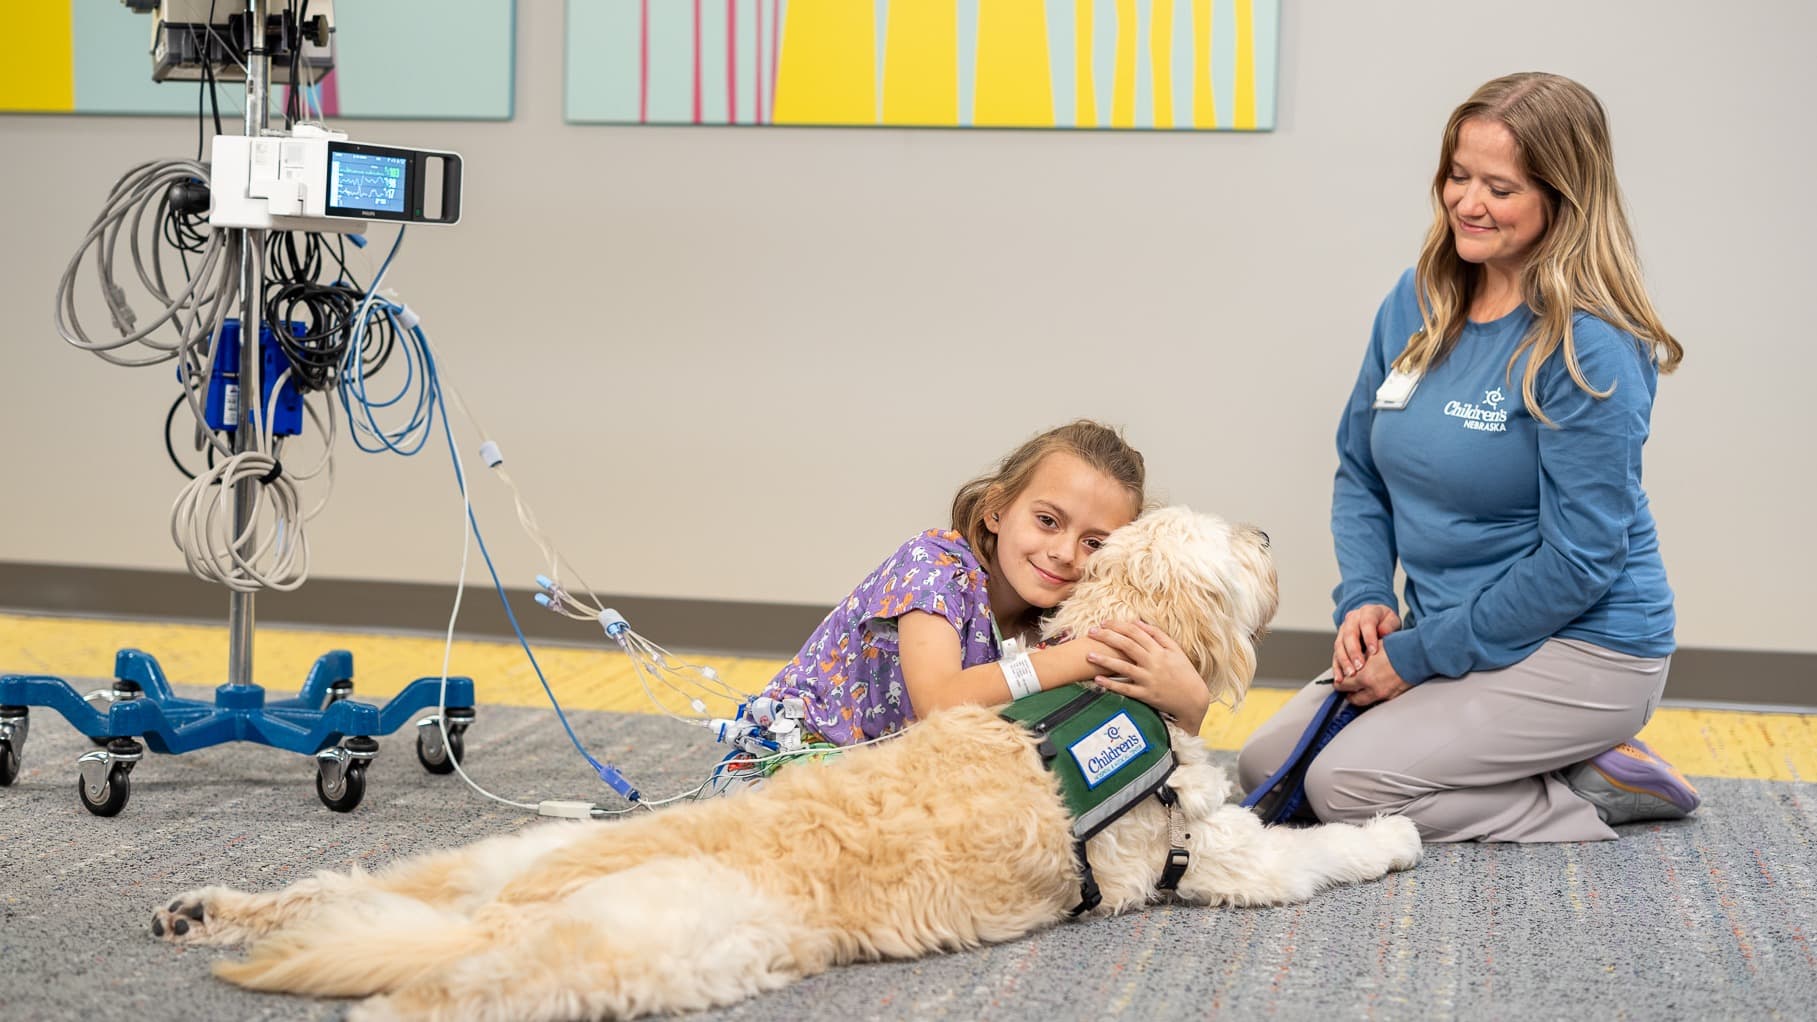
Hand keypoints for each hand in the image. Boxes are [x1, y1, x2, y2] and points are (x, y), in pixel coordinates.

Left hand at [1083, 621, 1209, 731]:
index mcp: (1160, 651)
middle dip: (1107, 637)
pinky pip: (1126, 689)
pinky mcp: (1146, 695)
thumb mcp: (1175, 650)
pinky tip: (1098, 680)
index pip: (1136, 633)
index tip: (1104, 622)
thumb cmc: (1184, 673)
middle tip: (1091, 632)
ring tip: (1089, 655)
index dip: (1119, 626)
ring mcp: (1149, 679)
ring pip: (1124, 668)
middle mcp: (1153, 663)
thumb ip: (1158, 635)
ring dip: (1105, 660)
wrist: (1193, 699)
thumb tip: (1138, 623)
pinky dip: (1112, 685)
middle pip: (1127, 646)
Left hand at [1331, 650, 1408, 706]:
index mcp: (1364, 676)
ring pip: (1365, 701)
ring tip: (1359, 689)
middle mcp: (1373, 689)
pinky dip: (1372, 695)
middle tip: (1347, 687)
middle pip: (1353, 698)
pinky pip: (1378, 700)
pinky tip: (1374, 687)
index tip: (1338, 680)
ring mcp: (1384, 694)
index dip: (1339, 682)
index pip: (1343, 685)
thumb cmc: (1397, 648)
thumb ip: (1360, 658)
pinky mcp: (1394, 696)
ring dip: (1360, 696)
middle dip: (1348, 693)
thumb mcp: (1372, 649)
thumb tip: (1352, 662)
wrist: (1418, 654)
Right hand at [1334, 603, 1401, 680]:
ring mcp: (1343, 631)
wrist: (1378, 621)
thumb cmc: (1386, 622)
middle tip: (1360, 666)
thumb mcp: (1393, 620)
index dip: (1369, 637)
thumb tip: (1382, 632)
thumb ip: (1389, 625)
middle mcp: (1352, 620)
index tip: (1374, 651)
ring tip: (1350, 674)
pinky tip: (1340, 678)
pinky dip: (1337, 668)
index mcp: (1367, 612)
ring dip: (1344, 661)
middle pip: (1349, 635)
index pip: (1366, 622)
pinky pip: (1335, 655)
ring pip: (1339, 646)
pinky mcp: (1339, 643)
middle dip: (1354, 652)